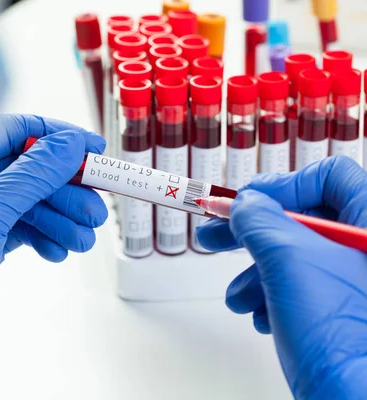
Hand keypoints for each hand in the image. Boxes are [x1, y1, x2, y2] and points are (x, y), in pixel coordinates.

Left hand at [0, 114, 107, 398]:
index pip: (14, 132)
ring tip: (83, 239)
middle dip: (66, 189)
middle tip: (95, 208)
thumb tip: (68, 145)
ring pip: (32, 201)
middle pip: (30, 170)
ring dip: (62, 218)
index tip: (92, 148)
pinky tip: (57, 251)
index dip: (58, 137)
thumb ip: (31, 176)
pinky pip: (26, 227)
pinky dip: (45, 237)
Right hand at [197, 156, 366, 398]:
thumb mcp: (288, 260)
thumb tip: (245, 205)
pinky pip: (301, 289)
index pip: (330, 177)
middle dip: (253, 231)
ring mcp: (358, 285)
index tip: (245, 202)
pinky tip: (262, 317)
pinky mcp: (344, 313)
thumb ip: (261, 220)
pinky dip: (273, 297)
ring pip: (297, 258)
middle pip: (306, 219)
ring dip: (256, 273)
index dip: (282, 185)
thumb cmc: (341, 336)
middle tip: (216, 235)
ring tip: (239, 297)